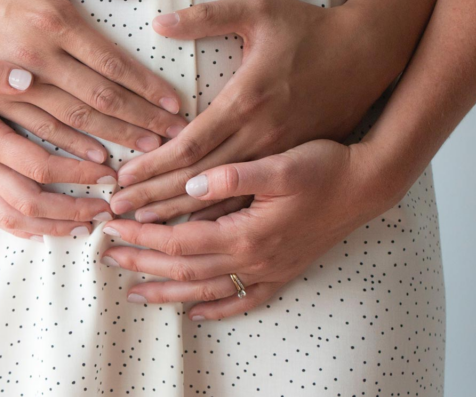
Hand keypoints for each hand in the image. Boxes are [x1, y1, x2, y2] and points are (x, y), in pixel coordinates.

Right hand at [0, 0, 187, 159]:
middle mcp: (36, 57)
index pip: (111, 63)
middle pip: (99, 99)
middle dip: (141, 121)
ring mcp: (14, 83)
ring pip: (72, 122)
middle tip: (175, 138)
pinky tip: (96, 162)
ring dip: (113, 139)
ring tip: (146, 153)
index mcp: (53, 21)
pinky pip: (38, 131)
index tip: (176, 104)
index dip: (147, 87)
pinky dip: (69, 150)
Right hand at [0, 36, 117, 239]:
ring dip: (51, 227)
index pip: (38, 166)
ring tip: (84, 228)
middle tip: (107, 209)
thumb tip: (28, 76)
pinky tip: (42, 229)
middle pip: (30, 204)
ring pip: (12, 219)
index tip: (109, 171)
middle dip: (72, 211)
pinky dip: (21, 228)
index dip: (77, 173)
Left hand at [99, 140, 388, 319]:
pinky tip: (197, 313)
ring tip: (135, 293)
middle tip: (107, 258)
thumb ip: (233, 175)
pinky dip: (218, 309)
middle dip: (142, 263)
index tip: (112, 226)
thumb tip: (191, 182)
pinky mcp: (283, 272)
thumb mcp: (279, 162)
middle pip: (184, 270)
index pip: (178, 240)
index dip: (141, 235)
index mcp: (245, 232)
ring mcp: (269, 270)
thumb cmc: (325, 167)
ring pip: (207, 290)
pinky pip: (244, 300)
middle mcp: (254, 259)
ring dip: (168, 292)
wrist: (369, 185)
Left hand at [110, 0, 397, 220]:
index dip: (151, 166)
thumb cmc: (311, 28)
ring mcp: (279, 156)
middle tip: (114, 213)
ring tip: (141, 229)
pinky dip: (219, 218)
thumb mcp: (259, 9)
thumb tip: (159, 21)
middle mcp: (260, 137)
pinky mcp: (292, 165)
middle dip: (153, 199)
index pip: (188, 146)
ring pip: (222, 201)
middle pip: (197, 181)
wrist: (372, 55)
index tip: (120, 179)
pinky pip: (251, 202)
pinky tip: (194, 235)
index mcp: (246, 101)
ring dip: (180, 216)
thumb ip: (207, 17)